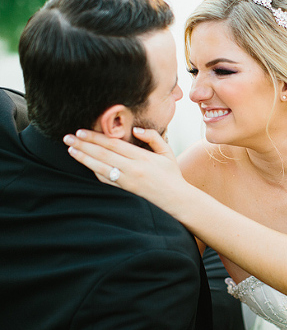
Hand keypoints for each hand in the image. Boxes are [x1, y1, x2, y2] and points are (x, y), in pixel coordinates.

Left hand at [64, 127, 190, 209]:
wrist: (176, 199)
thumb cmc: (172, 175)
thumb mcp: (167, 153)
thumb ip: (153, 138)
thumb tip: (137, 130)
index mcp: (143, 157)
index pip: (114, 144)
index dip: (96, 137)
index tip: (81, 132)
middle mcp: (133, 168)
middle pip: (103, 154)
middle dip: (83, 145)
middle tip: (68, 138)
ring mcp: (127, 181)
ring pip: (100, 167)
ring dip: (83, 158)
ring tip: (70, 149)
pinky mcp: (124, 190)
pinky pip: (105, 179)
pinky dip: (93, 171)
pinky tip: (84, 163)